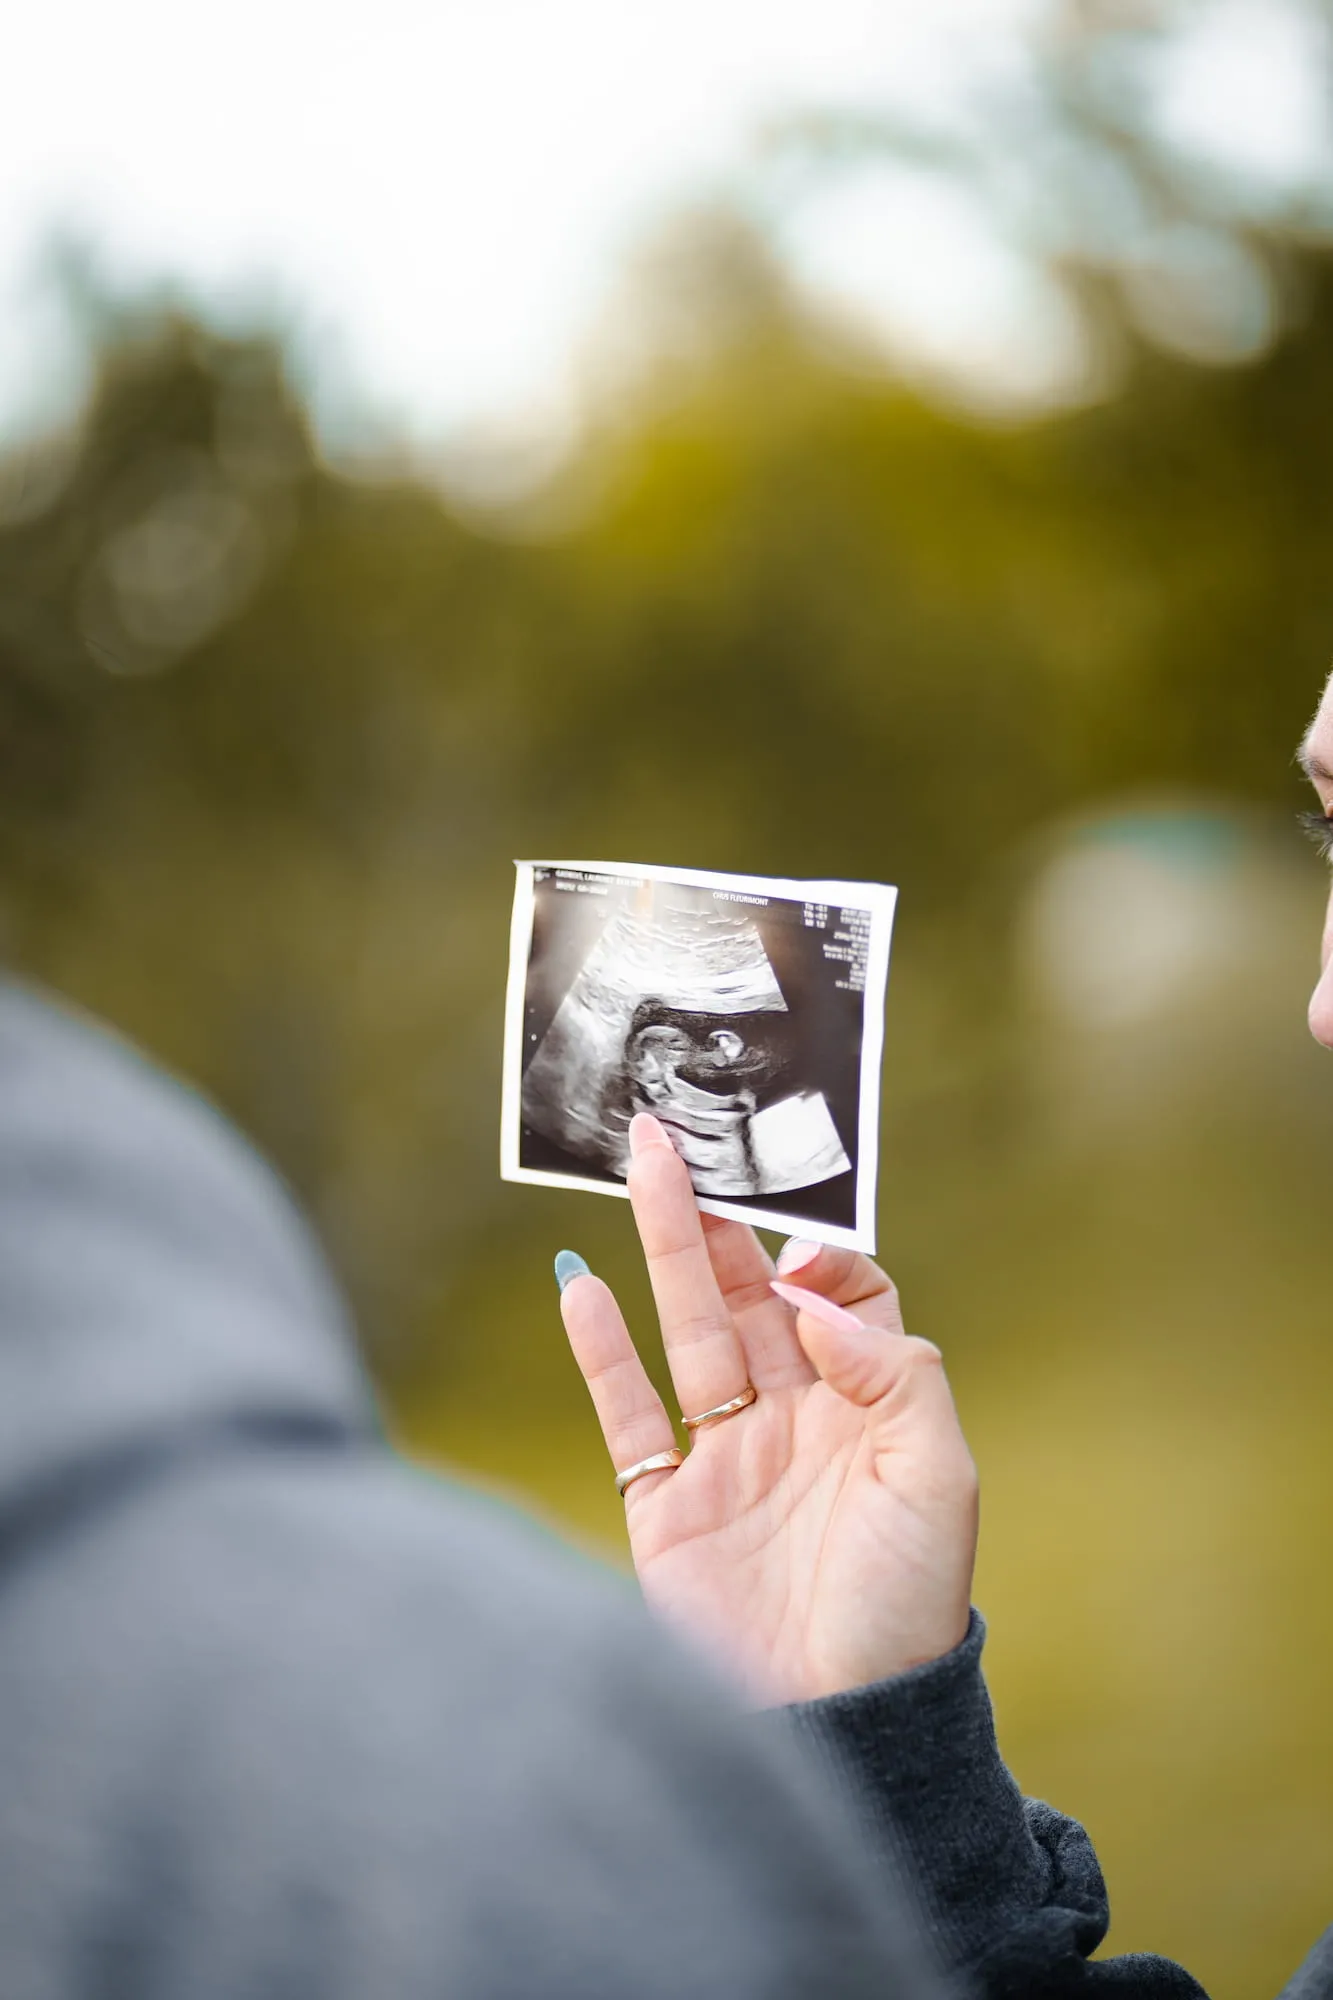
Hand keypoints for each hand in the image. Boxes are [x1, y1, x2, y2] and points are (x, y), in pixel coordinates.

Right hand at [559, 1114, 978, 1703]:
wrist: (837, 1720)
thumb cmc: (904, 1603)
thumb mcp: (940, 1476)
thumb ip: (891, 1369)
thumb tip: (810, 1300)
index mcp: (866, 1408)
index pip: (843, 1297)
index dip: (825, 1258)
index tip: (802, 1254)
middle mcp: (794, 1419)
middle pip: (751, 1294)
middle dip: (721, 1217)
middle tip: (681, 1139)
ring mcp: (724, 1458)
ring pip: (688, 1330)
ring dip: (665, 1250)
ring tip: (640, 1170)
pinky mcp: (665, 1505)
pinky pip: (627, 1410)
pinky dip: (600, 1350)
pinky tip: (579, 1285)